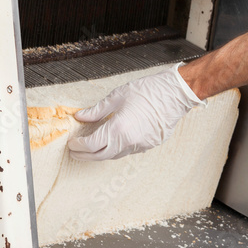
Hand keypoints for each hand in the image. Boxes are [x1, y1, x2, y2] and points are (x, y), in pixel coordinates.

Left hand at [67, 64, 204, 161]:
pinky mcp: (149, 145)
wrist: (176, 94)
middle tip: (75, 151)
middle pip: (100, 156)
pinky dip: (116, 149)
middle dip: (85, 155)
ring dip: (100, 153)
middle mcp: (128, 142)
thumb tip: (81, 117)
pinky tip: (113, 141)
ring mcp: (140, 146)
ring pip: (114, 155)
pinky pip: (128, 151)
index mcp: (118, 128)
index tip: (72, 142)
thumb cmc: (148, 91)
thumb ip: (97, 110)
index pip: (91, 145)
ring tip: (92, 147)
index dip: (79, 145)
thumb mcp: (118, 96)